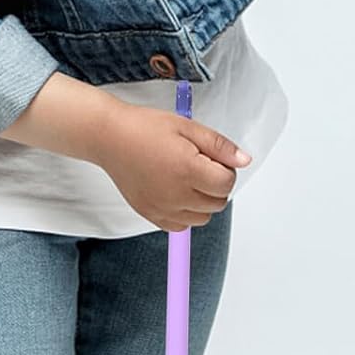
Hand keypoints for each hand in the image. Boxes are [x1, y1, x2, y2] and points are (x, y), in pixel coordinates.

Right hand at [0, 71, 249, 231]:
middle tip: (200, 166)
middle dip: (216, 186)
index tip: (214, 159)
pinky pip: (180, 226)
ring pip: (202, 218)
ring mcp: (162, 209)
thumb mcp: (188, 127)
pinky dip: (185, 214)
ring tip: (187, 180)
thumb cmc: (146, 128)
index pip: (226, 184)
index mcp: (188, 169)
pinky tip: (176, 194)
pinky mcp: (150, 215)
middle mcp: (176, 195)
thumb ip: (219, 146)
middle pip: (217, 204)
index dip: (226, 170)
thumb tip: (244, 161)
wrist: (111, 138)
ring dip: (202, 202)